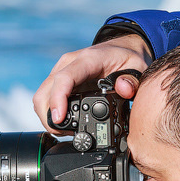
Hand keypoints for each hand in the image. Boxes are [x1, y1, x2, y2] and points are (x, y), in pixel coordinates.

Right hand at [34, 33, 151, 132]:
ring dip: (48, 117)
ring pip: (41, 97)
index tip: (59, 119)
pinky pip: (47, 97)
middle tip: (66, 133)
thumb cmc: (128, 57)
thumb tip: (123, 90)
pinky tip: (65, 122)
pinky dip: (51, 113)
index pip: (64, 79)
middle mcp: (68, 64)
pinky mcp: (60, 80)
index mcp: (87, 60)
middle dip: (50, 117)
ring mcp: (61, 71)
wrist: (121, 48)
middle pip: (45, 91)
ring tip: (66, 130)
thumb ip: (132, 80)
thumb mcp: (137, 66)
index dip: (58, 100)